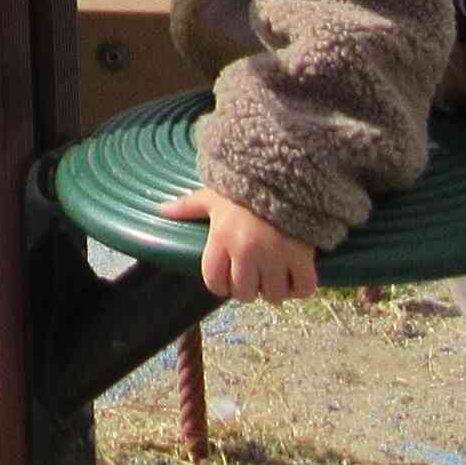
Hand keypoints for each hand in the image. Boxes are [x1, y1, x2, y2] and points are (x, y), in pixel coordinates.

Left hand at [156, 186, 319, 303]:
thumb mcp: (213, 194)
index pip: (214, 282)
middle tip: (255, 274)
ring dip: (274, 288)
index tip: (229, 276)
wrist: (285, 170)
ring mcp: (276, 256)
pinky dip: (300, 287)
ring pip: (273, 295)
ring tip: (275, 273)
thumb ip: (189, 207)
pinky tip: (295, 275)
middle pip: (244, 293)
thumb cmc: (246, 185)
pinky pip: (303, 288)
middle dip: (249, 287)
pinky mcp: (303, 257)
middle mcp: (246, 251)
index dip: (221, 283)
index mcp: (221, 238)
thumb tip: (162, 210)